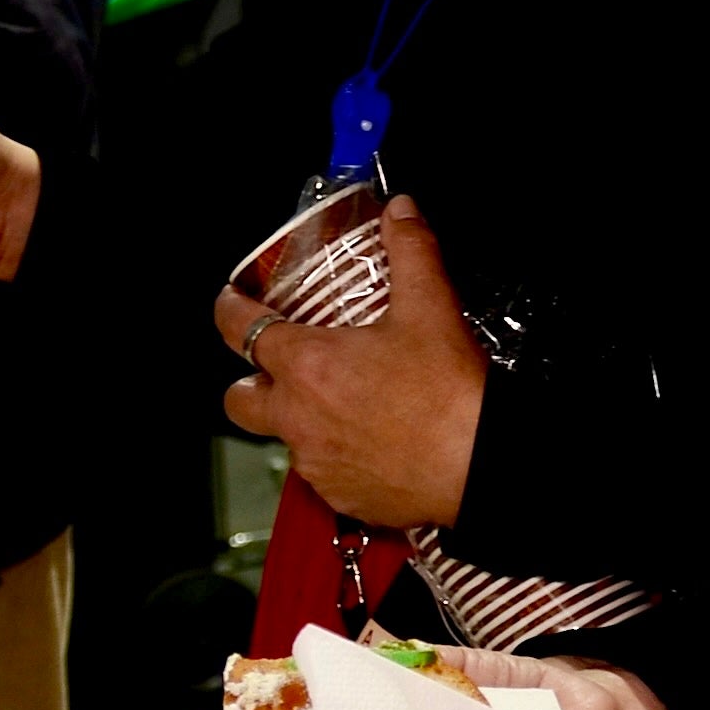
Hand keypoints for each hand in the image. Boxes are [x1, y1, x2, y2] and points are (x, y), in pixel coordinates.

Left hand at [215, 199, 483, 530]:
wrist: (481, 466)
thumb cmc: (449, 392)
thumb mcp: (431, 309)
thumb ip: (411, 252)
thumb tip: (401, 211)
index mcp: (307, 365)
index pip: (240, 330)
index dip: (228, 310)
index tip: (230, 302)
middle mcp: (298, 418)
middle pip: (238, 401)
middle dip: (251, 382)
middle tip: (283, 368)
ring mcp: (316, 463)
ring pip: (285, 439)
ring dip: (302, 420)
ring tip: (347, 405)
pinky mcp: (341, 497)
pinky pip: (324, 474)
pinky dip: (339, 456)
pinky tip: (376, 444)